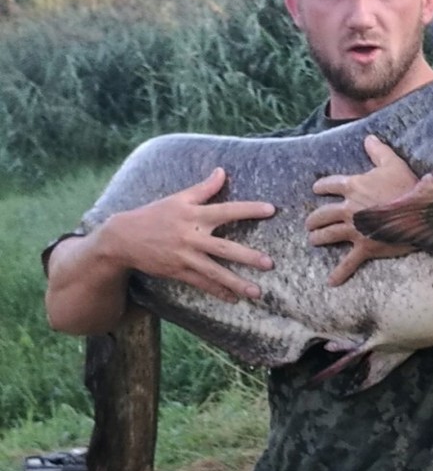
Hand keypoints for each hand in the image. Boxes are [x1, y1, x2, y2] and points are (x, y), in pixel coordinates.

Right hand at [108, 167, 276, 301]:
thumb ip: (203, 188)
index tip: (271, 209)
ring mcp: (185, 256)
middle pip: (224, 247)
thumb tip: (222, 171)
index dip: (249, 209)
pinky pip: (202, 284)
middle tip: (269, 263)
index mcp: (194, 215)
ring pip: (215, 271)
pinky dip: (218, 291)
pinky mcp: (178, 272)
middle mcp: (192, 237)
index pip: (227, 210)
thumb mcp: (178, 198)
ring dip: (236, 283)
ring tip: (256, 292)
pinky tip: (234, 299)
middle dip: (247, 257)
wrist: (124, 238)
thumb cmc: (154, 214)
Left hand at [308, 134, 418, 286]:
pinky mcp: (365, 247)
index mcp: (353, 186)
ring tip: (313, 240)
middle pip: (322, 214)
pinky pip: (349, 262)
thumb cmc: (408, 186)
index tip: (316, 189)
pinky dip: (340, 273)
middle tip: (309, 223)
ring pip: (328, 235)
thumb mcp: (393, 163)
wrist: (420, 212)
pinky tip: (331, 282)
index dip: (321, 186)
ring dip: (317, 238)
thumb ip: (378, 150)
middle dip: (313, 219)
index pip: (329, 185)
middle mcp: (349, 208)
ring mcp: (355, 230)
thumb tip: (368, 138)